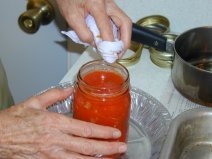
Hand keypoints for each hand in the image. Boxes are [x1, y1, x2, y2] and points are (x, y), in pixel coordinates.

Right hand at [0, 87, 126, 158]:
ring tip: (113, 158)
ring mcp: (52, 154)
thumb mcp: (34, 102)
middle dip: (107, 147)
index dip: (102, 132)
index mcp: (55, 123)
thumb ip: (54, 94)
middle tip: (121, 147)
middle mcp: (56, 139)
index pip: (85, 129)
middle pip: (87, 146)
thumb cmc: (15, 120)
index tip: (115, 133)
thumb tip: (69, 88)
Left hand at [56, 0, 131, 55]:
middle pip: (124, 22)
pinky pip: (119, 21)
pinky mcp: (110, 8)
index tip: (107, 54)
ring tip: (118, 50)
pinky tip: (114, 41)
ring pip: (124, 22)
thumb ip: (82, 32)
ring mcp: (111, 5)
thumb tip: (94, 44)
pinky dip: (119, 33)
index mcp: (96, 4)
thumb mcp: (71, 16)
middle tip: (119, 54)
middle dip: (125, 41)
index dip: (108, 43)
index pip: (107, 27)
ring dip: (124, 37)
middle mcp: (108, 3)